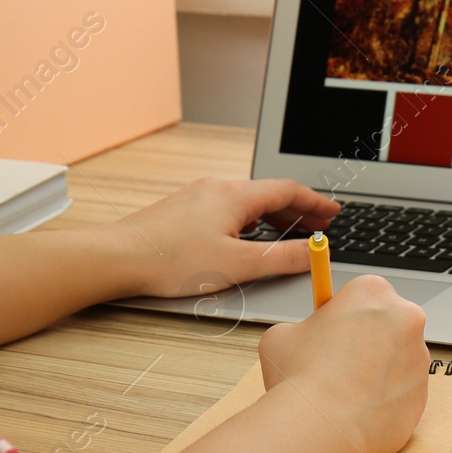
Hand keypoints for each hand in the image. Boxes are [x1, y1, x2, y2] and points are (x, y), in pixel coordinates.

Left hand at [109, 178, 338, 298]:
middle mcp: (217, 188)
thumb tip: (312, 254)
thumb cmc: (171, 260)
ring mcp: (198, 196)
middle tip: (318, 225)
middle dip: (298, 210)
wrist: (118, 257)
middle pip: (269, 193)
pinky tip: (248, 238)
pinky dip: (249, 220)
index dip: (316, 202)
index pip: (288, 190)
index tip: (333, 212)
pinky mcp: (183, 210)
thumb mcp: (237, 265)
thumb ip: (281, 259)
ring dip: (273, 216)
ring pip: (247, 201)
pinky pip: (228, 208)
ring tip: (289, 232)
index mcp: (235, 195)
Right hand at [257, 275, 428, 452]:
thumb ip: (303, 329)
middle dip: (366, 339)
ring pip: (397, 359)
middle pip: (387, 322)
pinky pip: (401, 392)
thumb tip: (306, 339)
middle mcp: (405, 318)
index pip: (362, 294)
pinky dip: (384, 400)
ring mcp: (419, 358)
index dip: (343, 314)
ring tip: (343, 392)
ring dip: (377, 370)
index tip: (332, 330)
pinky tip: (357, 411)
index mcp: (373, 291)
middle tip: (336, 363)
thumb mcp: (282, 335)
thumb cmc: (300, 377)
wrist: (321, 429)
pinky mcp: (422, 394)